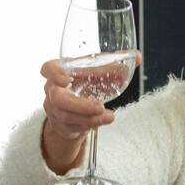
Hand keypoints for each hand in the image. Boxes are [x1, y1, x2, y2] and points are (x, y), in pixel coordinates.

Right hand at [39, 58, 117, 173]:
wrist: (77, 106)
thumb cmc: (84, 82)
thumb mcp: (98, 72)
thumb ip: (115, 65)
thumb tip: (136, 57)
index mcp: (58, 71)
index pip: (48, 69)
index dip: (54, 74)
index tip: (65, 79)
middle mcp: (53, 90)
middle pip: (58, 99)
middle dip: (80, 106)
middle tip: (99, 108)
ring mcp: (54, 109)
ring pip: (66, 117)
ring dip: (89, 119)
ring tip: (108, 117)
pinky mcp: (60, 124)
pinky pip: (71, 128)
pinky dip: (88, 125)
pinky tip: (100, 122)